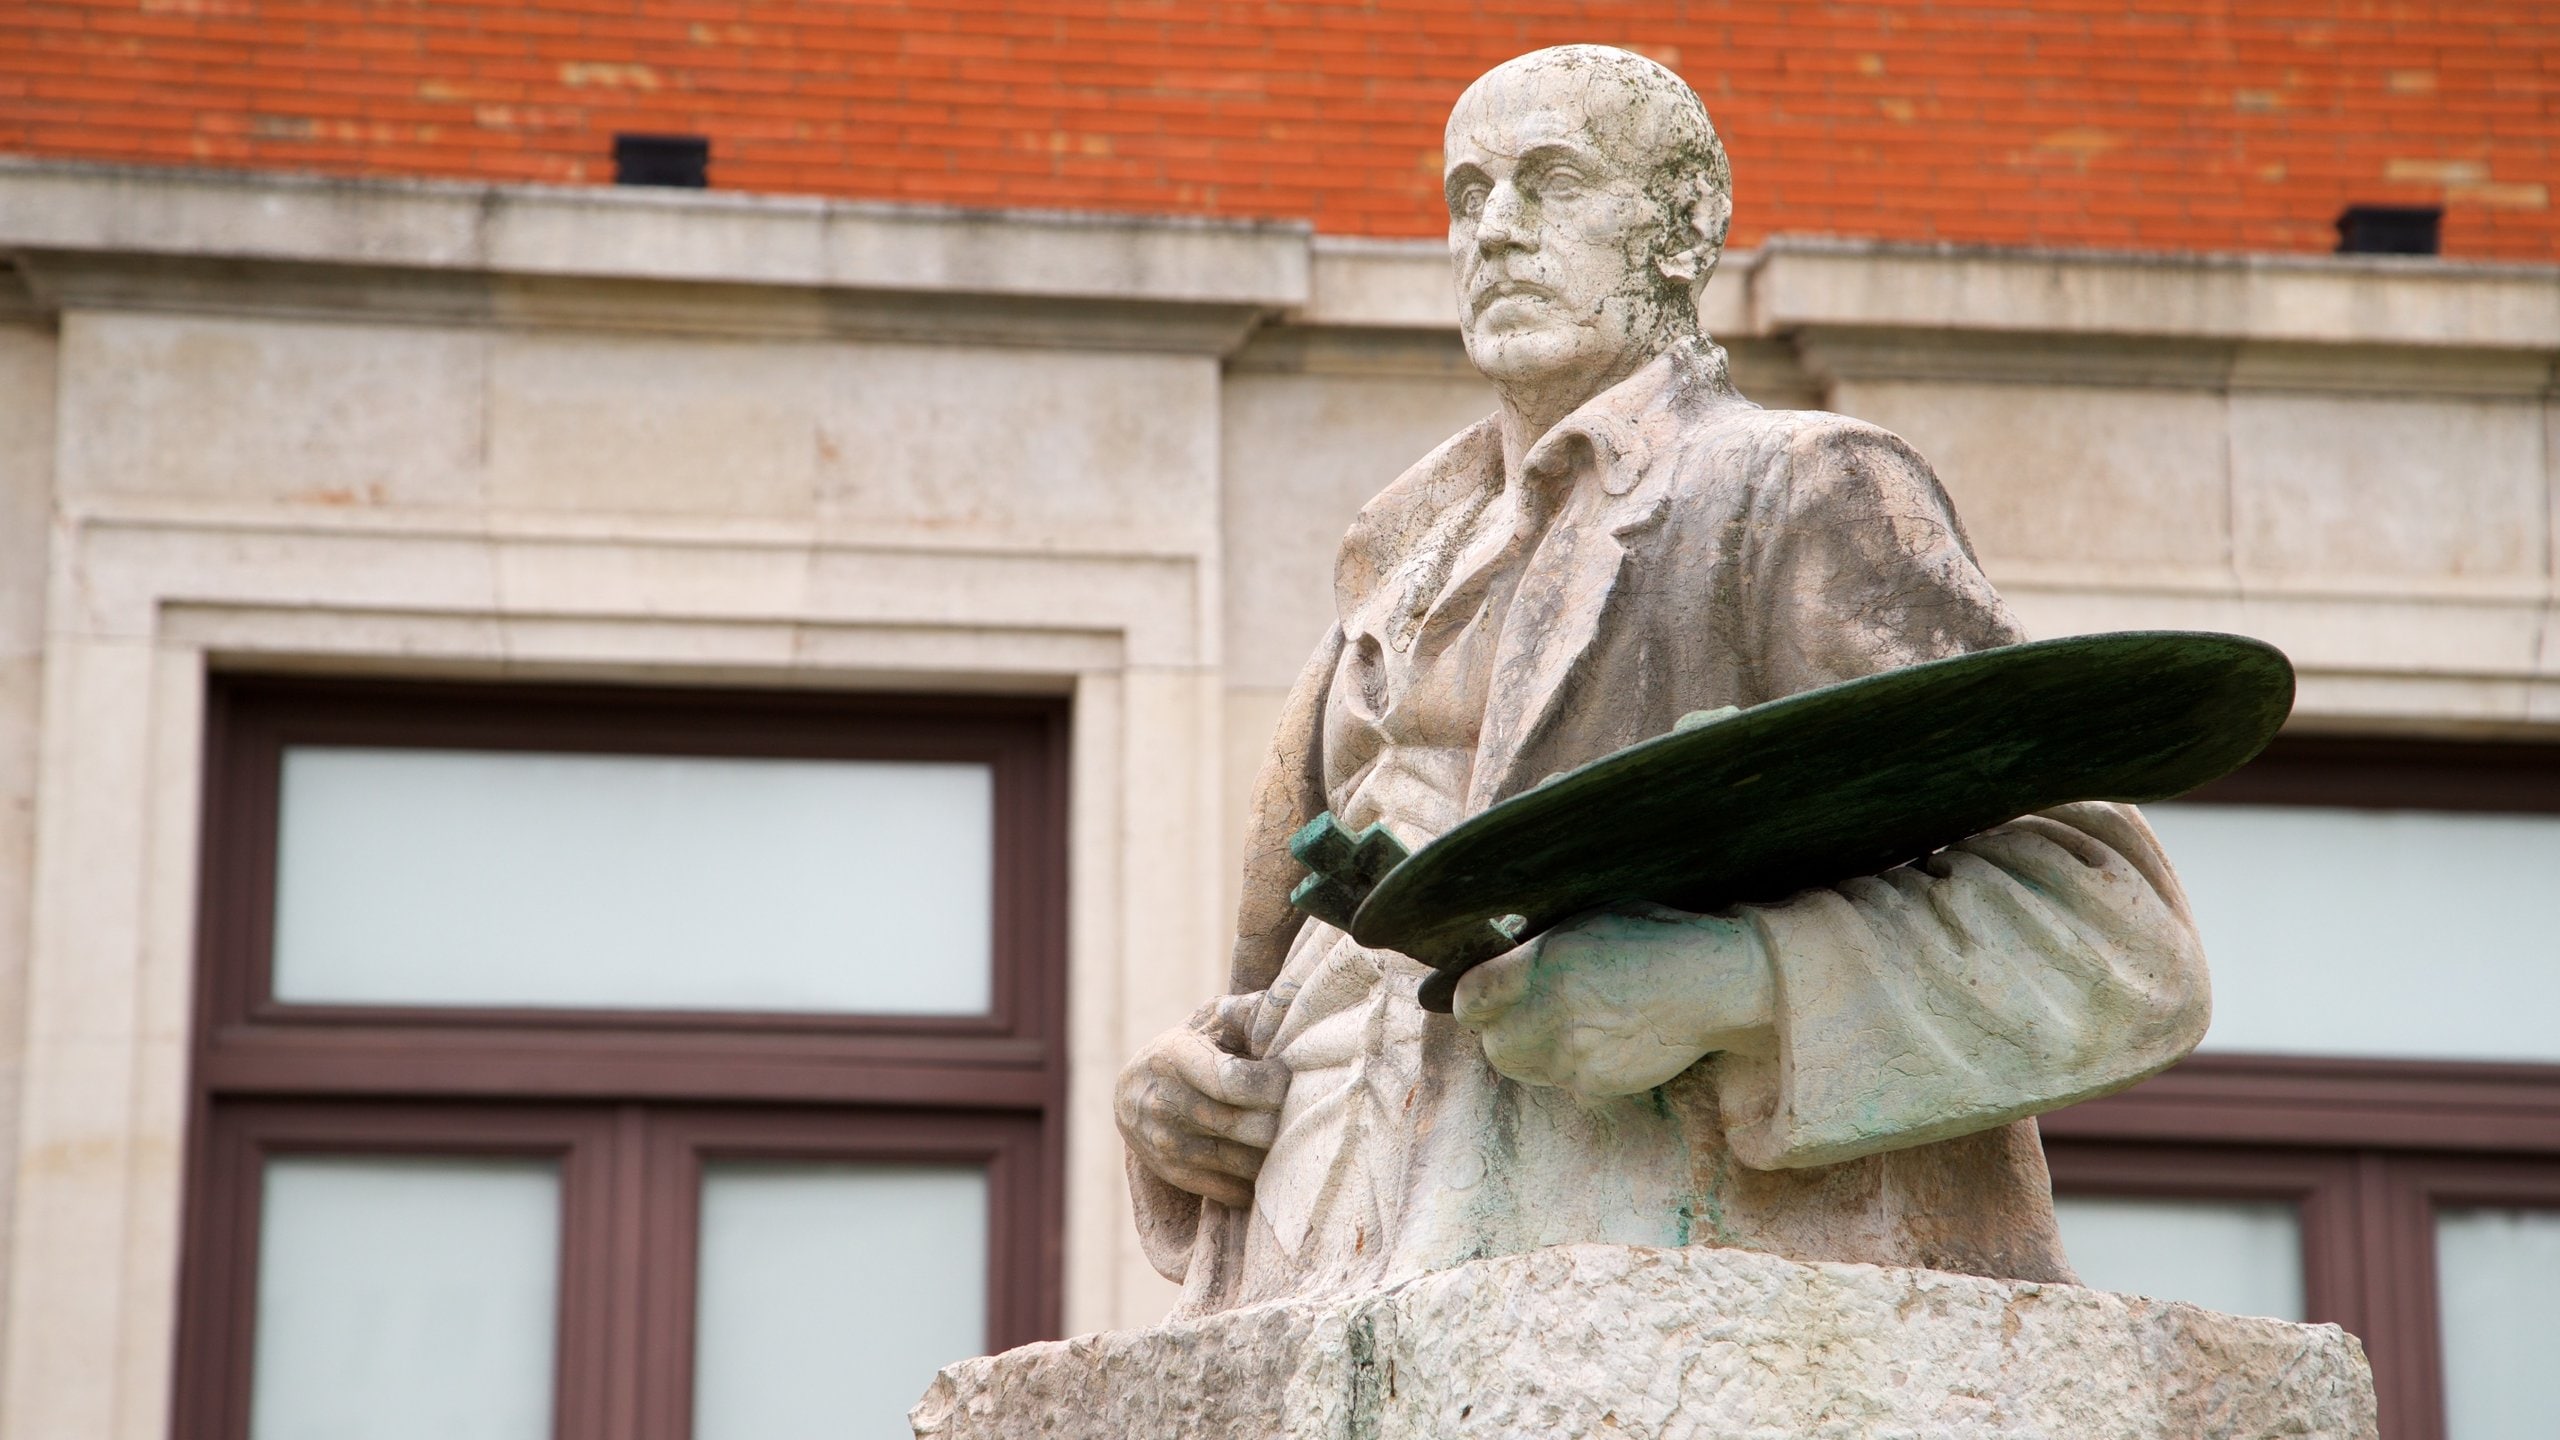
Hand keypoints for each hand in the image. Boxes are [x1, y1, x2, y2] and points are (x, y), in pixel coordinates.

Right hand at [1114, 998, 1288, 1208]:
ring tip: (1292, 1134)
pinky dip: (1258, 1180)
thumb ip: (1244, 1011)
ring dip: (1276, 1153)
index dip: (1273, 1084)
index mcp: (1174, 1056)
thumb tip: (1282, 1007)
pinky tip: (1270, 1161)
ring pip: (1244, 1162)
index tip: (1289, 1078)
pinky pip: (1231, 1190)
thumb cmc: (1191, 1046)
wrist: (1132, 1091)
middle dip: (1282, 1120)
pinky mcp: (1172, 1174)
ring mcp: (1165, 1143)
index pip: (1234, 1081)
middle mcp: (1163, 1102)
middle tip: (1302, 1111)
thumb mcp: (1209, 1019)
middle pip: (1246, 1126)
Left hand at [1452, 903, 1773, 1099]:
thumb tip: (1500, 959)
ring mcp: (1575, 1056)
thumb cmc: (1655, 938)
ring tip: (1559, 1025)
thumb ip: (1539, 948)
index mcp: (1546, 965)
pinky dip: (1567, 1065)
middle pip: (1492, 1043)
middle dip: (1499, 1029)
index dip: (1472, 997)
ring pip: (1523, 1067)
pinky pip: (1561, 1080)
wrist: (1714, 984)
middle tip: (1521, 1012)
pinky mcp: (1597, 1083)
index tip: (1482, 993)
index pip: (1472, 998)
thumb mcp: (1588, 922)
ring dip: (1530, 1049)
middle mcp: (1554, 1015)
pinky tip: (1594, 1039)